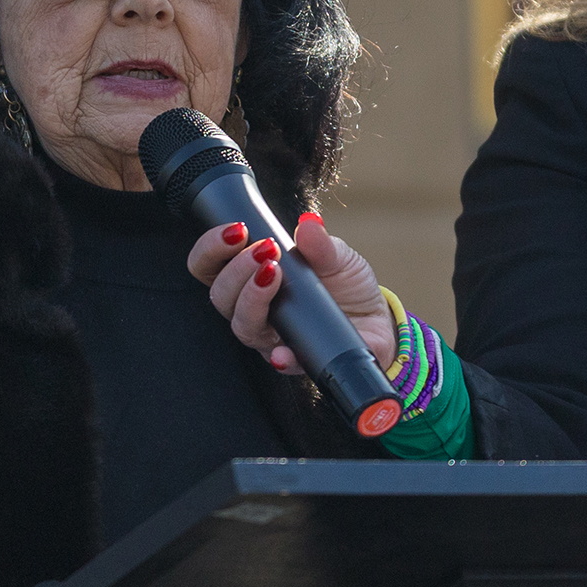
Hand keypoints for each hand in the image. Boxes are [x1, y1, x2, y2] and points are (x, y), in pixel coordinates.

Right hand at [185, 210, 397, 372]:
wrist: (375, 321)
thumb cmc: (345, 285)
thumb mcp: (337, 256)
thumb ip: (320, 243)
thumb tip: (308, 224)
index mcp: (252, 277)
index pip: (212, 266)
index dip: (211, 249)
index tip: (235, 230)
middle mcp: (255, 308)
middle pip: (221, 296)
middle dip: (236, 270)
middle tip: (265, 250)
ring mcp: (272, 337)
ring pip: (243, 326)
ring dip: (252, 299)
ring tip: (273, 274)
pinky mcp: (296, 361)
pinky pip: (280, 363)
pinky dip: (281, 356)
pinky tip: (284, 349)